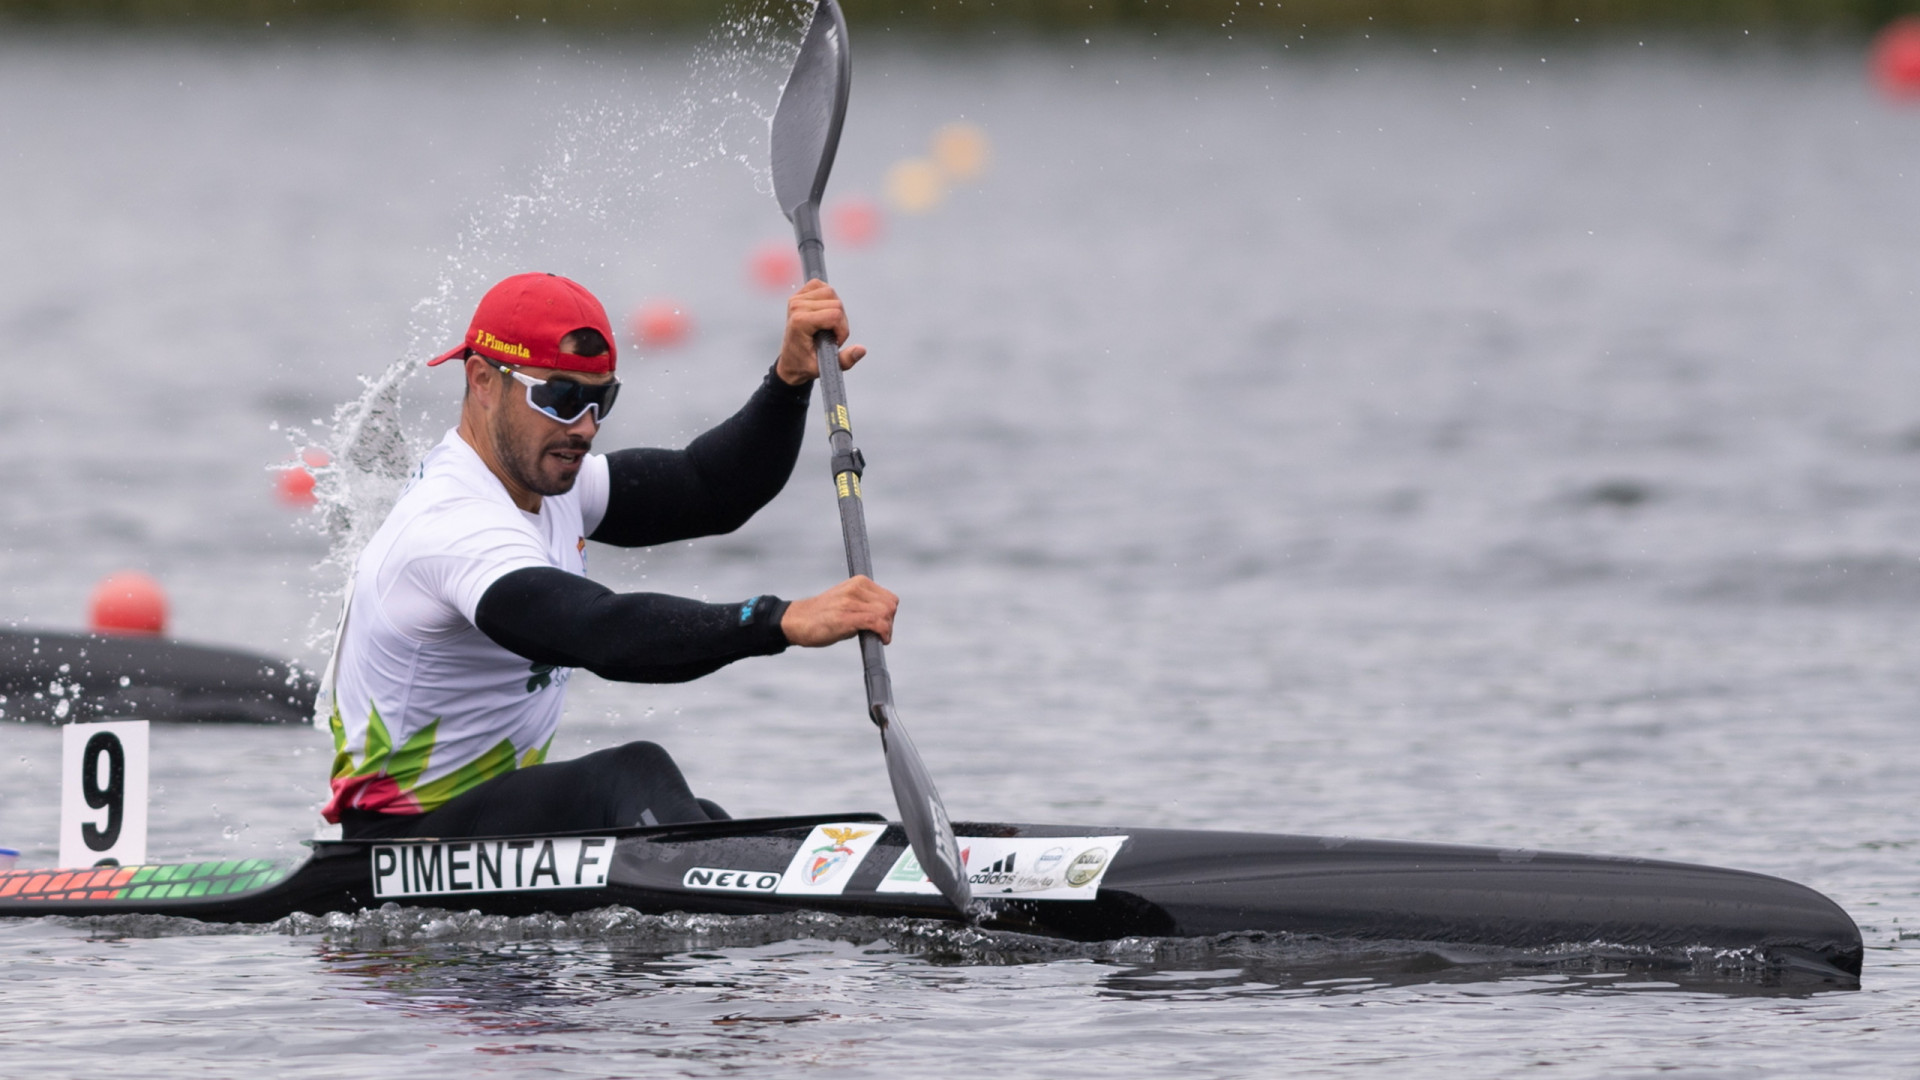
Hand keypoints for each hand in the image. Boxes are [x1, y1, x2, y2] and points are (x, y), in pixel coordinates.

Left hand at [776, 279, 867, 385]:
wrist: (790, 362)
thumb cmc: (806, 365)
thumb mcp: (826, 367)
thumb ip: (845, 360)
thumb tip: (861, 349)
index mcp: (800, 322)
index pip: (835, 314)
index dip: (842, 330)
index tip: (835, 343)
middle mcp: (796, 307)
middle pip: (836, 303)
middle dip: (840, 322)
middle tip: (832, 336)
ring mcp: (796, 299)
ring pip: (831, 292)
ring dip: (836, 309)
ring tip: (828, 325)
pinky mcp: (799, 294)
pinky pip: (821, 285)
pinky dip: (828, 297)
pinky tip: (824, 312)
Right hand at [780, 575, 896, 645]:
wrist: (798, 621)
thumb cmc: (822, 616)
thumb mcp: (846, 601)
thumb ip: (865, 605)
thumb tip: (885, 619)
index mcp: (858, 582)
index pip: (889, 598)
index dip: (889, 614)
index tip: (883, 626)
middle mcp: (855, 589)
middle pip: (890, 606)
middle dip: (889, 623)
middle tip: (880, 634)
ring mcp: (850, 602)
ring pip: (885, 614)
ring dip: (887, 630)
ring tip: (878, 638)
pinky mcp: (846, 617)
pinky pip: (876, 622)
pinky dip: (883, 633)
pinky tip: (879, 640)